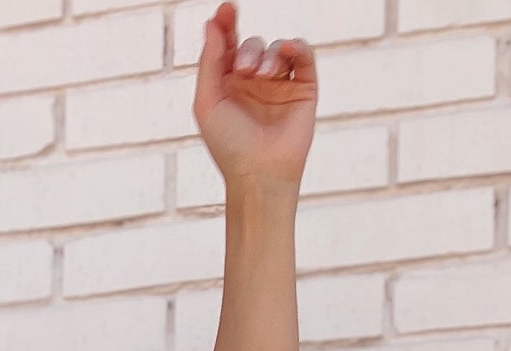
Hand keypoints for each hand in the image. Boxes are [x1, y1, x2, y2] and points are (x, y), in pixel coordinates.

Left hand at [194, 1, 316, 191]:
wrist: (259, 173)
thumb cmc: (228, 146)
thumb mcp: (207, 103)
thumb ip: (209, 62)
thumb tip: (212, 24)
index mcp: (228, 85)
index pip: (228, 46)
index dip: (226, 24)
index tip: (226, 10)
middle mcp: (253, 82)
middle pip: (251, 45)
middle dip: (247, 50)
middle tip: (243, 71)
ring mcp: (279, 84)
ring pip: (276, 48)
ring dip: (267, 55)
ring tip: (261, 76)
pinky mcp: (303, 89)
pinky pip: (303, 55)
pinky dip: (295, 47)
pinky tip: (286, 52)